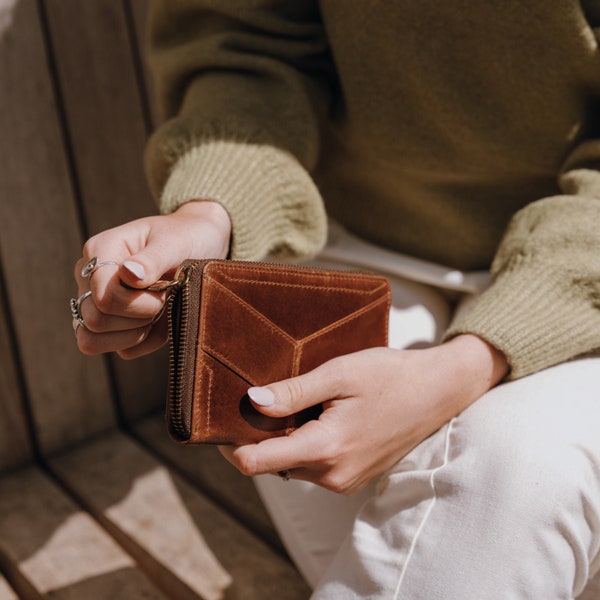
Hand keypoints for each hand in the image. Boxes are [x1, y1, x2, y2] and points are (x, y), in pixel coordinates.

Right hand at [73, 200, 230, 358]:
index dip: (137, 301)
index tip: (164, 286)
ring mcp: (98, 304)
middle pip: (94, 320)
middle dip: (138, 315)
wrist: (201, 243)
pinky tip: (162, 320)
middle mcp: (90, 279)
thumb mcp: (174, 243)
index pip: (103, 296)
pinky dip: (147, 341)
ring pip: (92, 341)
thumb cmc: (185, 237)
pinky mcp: (114, 326)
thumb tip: (128, 274)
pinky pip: (122, 350)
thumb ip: (152, 259)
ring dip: (137, 332)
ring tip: (160, 308)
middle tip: (164, 297)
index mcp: (99, 251)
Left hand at [220, 334, 507, 493]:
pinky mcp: (353, 476)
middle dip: (261, 435)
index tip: (224, 418)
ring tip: (298, 401)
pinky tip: (319, 415)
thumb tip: (251, 401)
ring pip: (292, 463)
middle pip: (272, 462)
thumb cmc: (391, 376)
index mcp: (326, 449)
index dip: (231, 443)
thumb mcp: (339, 374)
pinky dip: (306, 442)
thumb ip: (293, 392)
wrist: (439, 391)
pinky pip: (314, 465)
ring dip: (285, 438)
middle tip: (265, 396)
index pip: (255, 463)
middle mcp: (333, 475)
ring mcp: (345, 479)